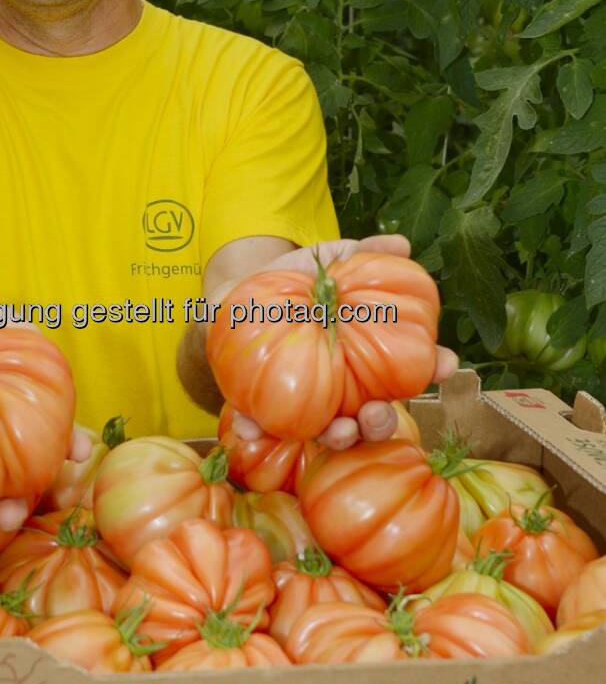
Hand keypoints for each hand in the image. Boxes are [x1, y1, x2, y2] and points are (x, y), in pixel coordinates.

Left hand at [217, 234, 457, 450]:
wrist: (238, 296)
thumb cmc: (295, 284)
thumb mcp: (327, 262)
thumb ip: (362, 254)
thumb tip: (402, 244)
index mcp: (367, 362)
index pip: (409, 372)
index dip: (433, 370)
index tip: (445, 365)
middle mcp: (343, 392)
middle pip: (374, 419)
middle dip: (381, 423)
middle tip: (377, 412)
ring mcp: (305, 406)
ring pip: (329, 435)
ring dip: (338, 438)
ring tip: (338, 431)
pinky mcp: (261, 408)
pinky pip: (259, 427)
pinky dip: (255, 430)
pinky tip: (248, 427)